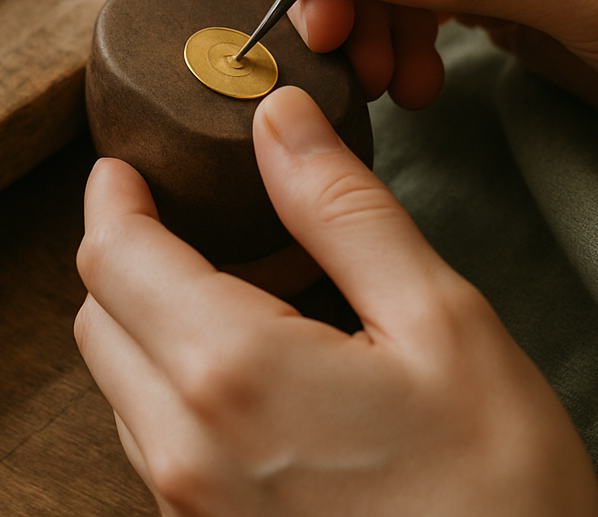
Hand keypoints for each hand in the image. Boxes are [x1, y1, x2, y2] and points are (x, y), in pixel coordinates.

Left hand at [75, 86, 597, 516]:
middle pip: (101, 316)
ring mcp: (187, 510)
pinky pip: (156, 438)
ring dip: (156, 315)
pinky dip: (180, 379)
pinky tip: (261, 369)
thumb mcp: (438, 319)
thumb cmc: (496, 486)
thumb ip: (343, 209)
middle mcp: (184, 449)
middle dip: (133, 250)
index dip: (113, 197)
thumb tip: (279, 119)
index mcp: (233, 373)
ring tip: (251, 288)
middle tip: (209, 217)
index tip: (126, 164)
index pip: (116, 258)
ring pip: (122, 379)